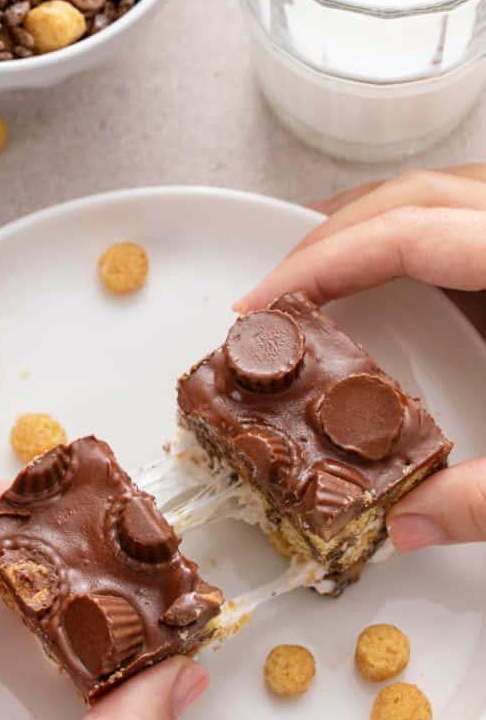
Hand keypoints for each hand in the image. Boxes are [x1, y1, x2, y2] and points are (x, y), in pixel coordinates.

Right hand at [234, 167, 485, 553]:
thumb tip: (407, 526)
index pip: (407, 233)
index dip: (322, 262)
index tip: (261, 306)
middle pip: (412, 196)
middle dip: (327, 238)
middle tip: (269, 296)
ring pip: (438, 194)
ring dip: (366, 225)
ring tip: (308, 269)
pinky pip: (458, 216)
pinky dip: (407, 235)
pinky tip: (384, 272)